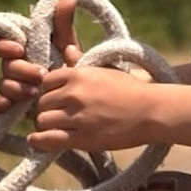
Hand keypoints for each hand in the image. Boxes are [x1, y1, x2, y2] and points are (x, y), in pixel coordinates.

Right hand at [0, 0, 83, 114]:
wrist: (84, 100)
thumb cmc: (75, 69)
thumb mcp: (70, 47)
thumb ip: (65, 25)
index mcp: (25, 49)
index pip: (2, 42)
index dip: (4, 45)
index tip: (20, 49)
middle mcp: (16, 67)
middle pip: (6, 65)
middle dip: (21, 70)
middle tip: (40, 75)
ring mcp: (15, 88)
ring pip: (3, 85)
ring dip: (16, 88)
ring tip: (36, 93)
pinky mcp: (15, 107)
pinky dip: (0, 105)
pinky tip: (8, 107)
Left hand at [28, 65, 162, 152]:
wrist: (152, 111)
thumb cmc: (131, 89)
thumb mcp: (105, 70)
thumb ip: (80, 63)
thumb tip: (66, 49)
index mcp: (78, 74)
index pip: (45, 82)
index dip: (48, 91)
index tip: (55, 99)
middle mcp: (74, 94)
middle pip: (41, 103)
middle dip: (46, 110)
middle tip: (55, 116)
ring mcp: (77, 116)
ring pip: (43, 121)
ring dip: (46, 126)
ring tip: (54, 129)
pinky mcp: (82, 138)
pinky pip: (49, 139)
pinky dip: (39, 141)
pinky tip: (38, 141)